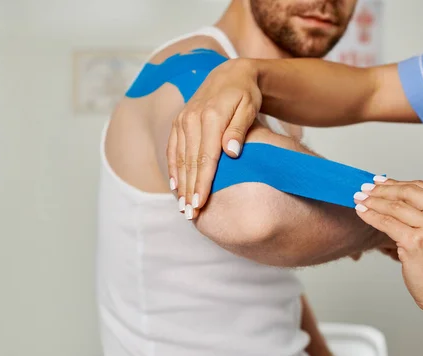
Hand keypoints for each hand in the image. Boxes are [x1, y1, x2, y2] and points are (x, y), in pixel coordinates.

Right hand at [168, 58, 261, 217]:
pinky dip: (173, 168)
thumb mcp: (249, 108)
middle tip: (191, 214)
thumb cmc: (246, 94)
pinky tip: (174, 186)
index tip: (201, 204)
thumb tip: (230, 152)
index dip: (202, 183)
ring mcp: (182, 120)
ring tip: (182, 207)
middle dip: (189, 190)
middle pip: (190, 162)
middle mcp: (192, 119)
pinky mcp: (179, 122)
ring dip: (180, 185)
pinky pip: (173, 149)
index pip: (206, 158)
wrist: (231, 74)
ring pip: (179, 158)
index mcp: (211, 117)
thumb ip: (239, 129)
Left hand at [353, 178, 422, 312]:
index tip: (377, 182)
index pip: (419, 186)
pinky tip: (361, 212)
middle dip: (381, 190)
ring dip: (372, 201)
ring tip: (359, 199)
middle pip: (407, 192)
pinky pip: (387, 223)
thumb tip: (390, 189)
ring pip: (395, 207)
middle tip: (364, 188)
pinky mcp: (416, 241)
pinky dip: (371, 216)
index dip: (394, 183)